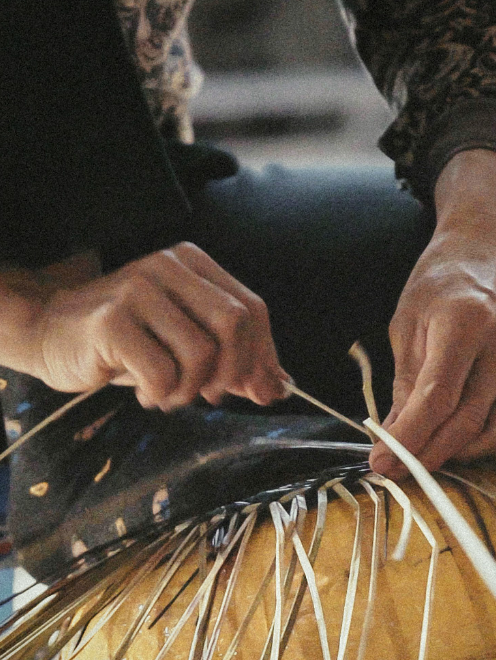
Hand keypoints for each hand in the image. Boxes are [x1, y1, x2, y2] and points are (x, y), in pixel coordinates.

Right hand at [1, 242, 285, 408]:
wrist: (52, 334)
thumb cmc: (129, 341)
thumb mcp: (187, 342)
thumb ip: (234, 358)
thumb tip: (279, 387)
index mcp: (193, 264)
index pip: (252, 309)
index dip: (264, 356)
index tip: (262, 390)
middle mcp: (167, 267)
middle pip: (234, 323)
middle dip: (235, 371)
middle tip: (215, 395)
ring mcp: (137, 289)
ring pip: (201, 352)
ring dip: (192, 389)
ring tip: (171, 394)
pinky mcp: (111, 320)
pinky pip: (163, 372)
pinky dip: (162, 394)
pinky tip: (146, 392)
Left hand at [370, 149, 495, 477]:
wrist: (489, 255)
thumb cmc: (441, 285)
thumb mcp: (408, 326)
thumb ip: (405, 385)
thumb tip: (392, 439)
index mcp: (466, 322)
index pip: (437, 399)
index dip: (408, 439)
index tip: (381, 464)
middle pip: (468, 421)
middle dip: (429, 454)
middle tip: (398, 471)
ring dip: (460, 453)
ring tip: (429, 453)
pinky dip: (484, 435)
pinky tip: (457, 431)